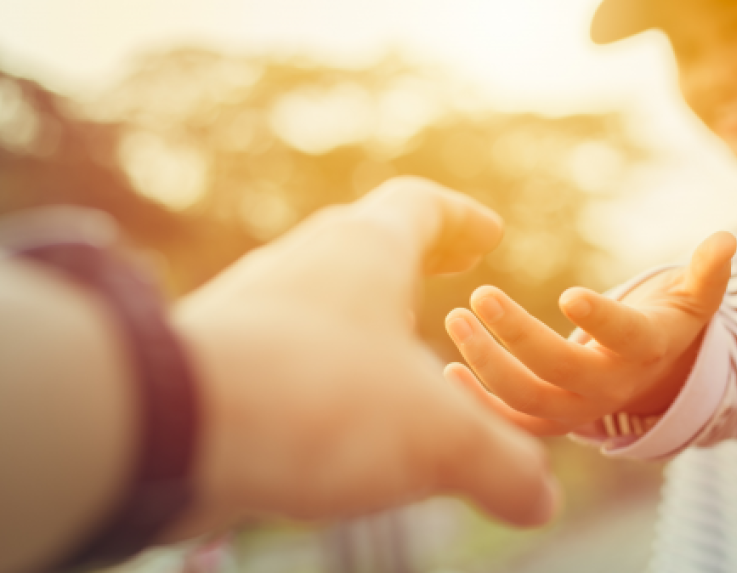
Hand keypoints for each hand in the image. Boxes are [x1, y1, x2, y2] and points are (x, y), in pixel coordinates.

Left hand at [170, 177, 557, 536]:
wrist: (166, 428)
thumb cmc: (320, 402)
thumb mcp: (439, 439)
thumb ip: (503, 466)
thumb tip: (540, 500)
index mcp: (366, 252)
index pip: (421, 206)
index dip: (462, 219)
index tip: (489, 235)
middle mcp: (303, 263)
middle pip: (364, 241)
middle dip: (410, 262)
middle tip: (441, 277)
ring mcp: (251, 307)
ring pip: (316, 295)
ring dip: (359, 318)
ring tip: (391, 358)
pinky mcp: (214, 357)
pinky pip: (281, 347)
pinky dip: (317, 366)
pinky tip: (329, 415)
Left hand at [443, 232, 735, 435]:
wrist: (656, 381)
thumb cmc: (669, 324)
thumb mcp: (694, 301)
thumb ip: (708, 275)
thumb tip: (728, 239)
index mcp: (646, 350)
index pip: (626, 336)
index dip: (602, 319)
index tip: (568, 294)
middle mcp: (612, 387)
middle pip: (562, 371)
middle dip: (519, 336)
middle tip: (481, 297)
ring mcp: (580, 409)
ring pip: (529, 400)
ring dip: (487, 365)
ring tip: (456, 320)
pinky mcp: (553, 419)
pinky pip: (513, 421)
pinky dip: (480, 402)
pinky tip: (449, 369)